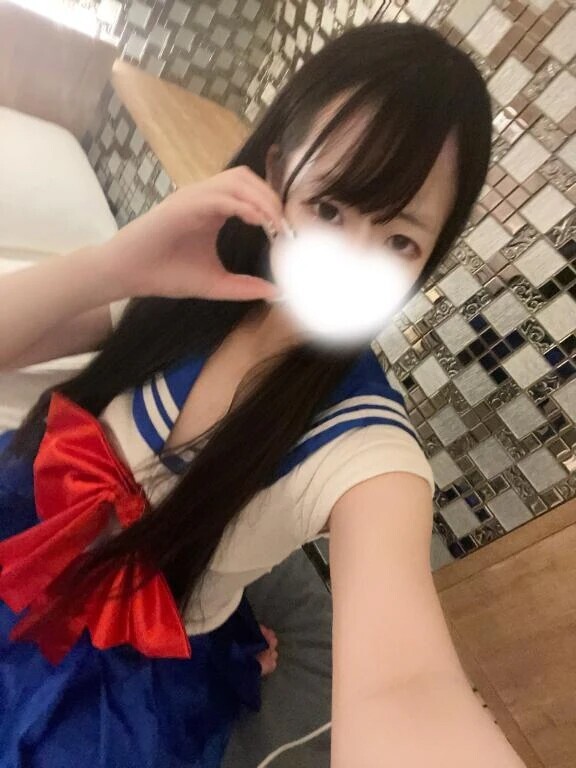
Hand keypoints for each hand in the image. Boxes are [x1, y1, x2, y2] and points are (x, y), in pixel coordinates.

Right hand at [102, 166, 283, 301]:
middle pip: (247, 179)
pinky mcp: (182, 205)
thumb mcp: (214, 284)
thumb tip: (277, 293)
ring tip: (276, 223)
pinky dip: (241, 205)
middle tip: (287, 226)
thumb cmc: (166, 275)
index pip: (251, 193)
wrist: (128, 275)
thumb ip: (244, 287)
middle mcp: (204, 197)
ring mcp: (192, 197)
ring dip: (261, 198)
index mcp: (214, 210)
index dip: (273, 206)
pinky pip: (218, 196)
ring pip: (236, 180)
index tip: (289, 233)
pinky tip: (257, 221)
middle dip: (272, 198)